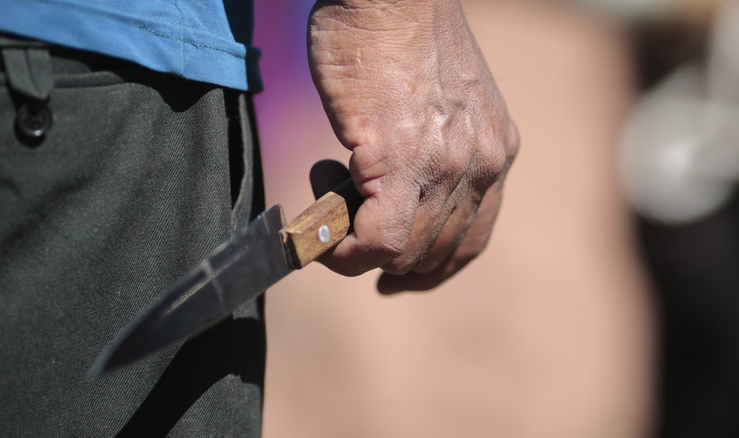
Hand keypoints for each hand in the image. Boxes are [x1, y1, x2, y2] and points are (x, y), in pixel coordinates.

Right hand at [308, 0, 518, 292]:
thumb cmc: (399, 32)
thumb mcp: (444, 99)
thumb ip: (437, 149)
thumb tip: (394, 190)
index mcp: (496, 150)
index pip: (471, 240)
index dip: (431, 269)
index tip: (395, 274)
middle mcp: (482, 164)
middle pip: (435, 254)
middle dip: (387, 265)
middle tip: (344, 241)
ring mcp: (445, 166)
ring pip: (406, 254)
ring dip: (356, 251)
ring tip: (327, 203)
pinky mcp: (400, 161)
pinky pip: (378, 241)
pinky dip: (344, 252)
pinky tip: (322, 229)